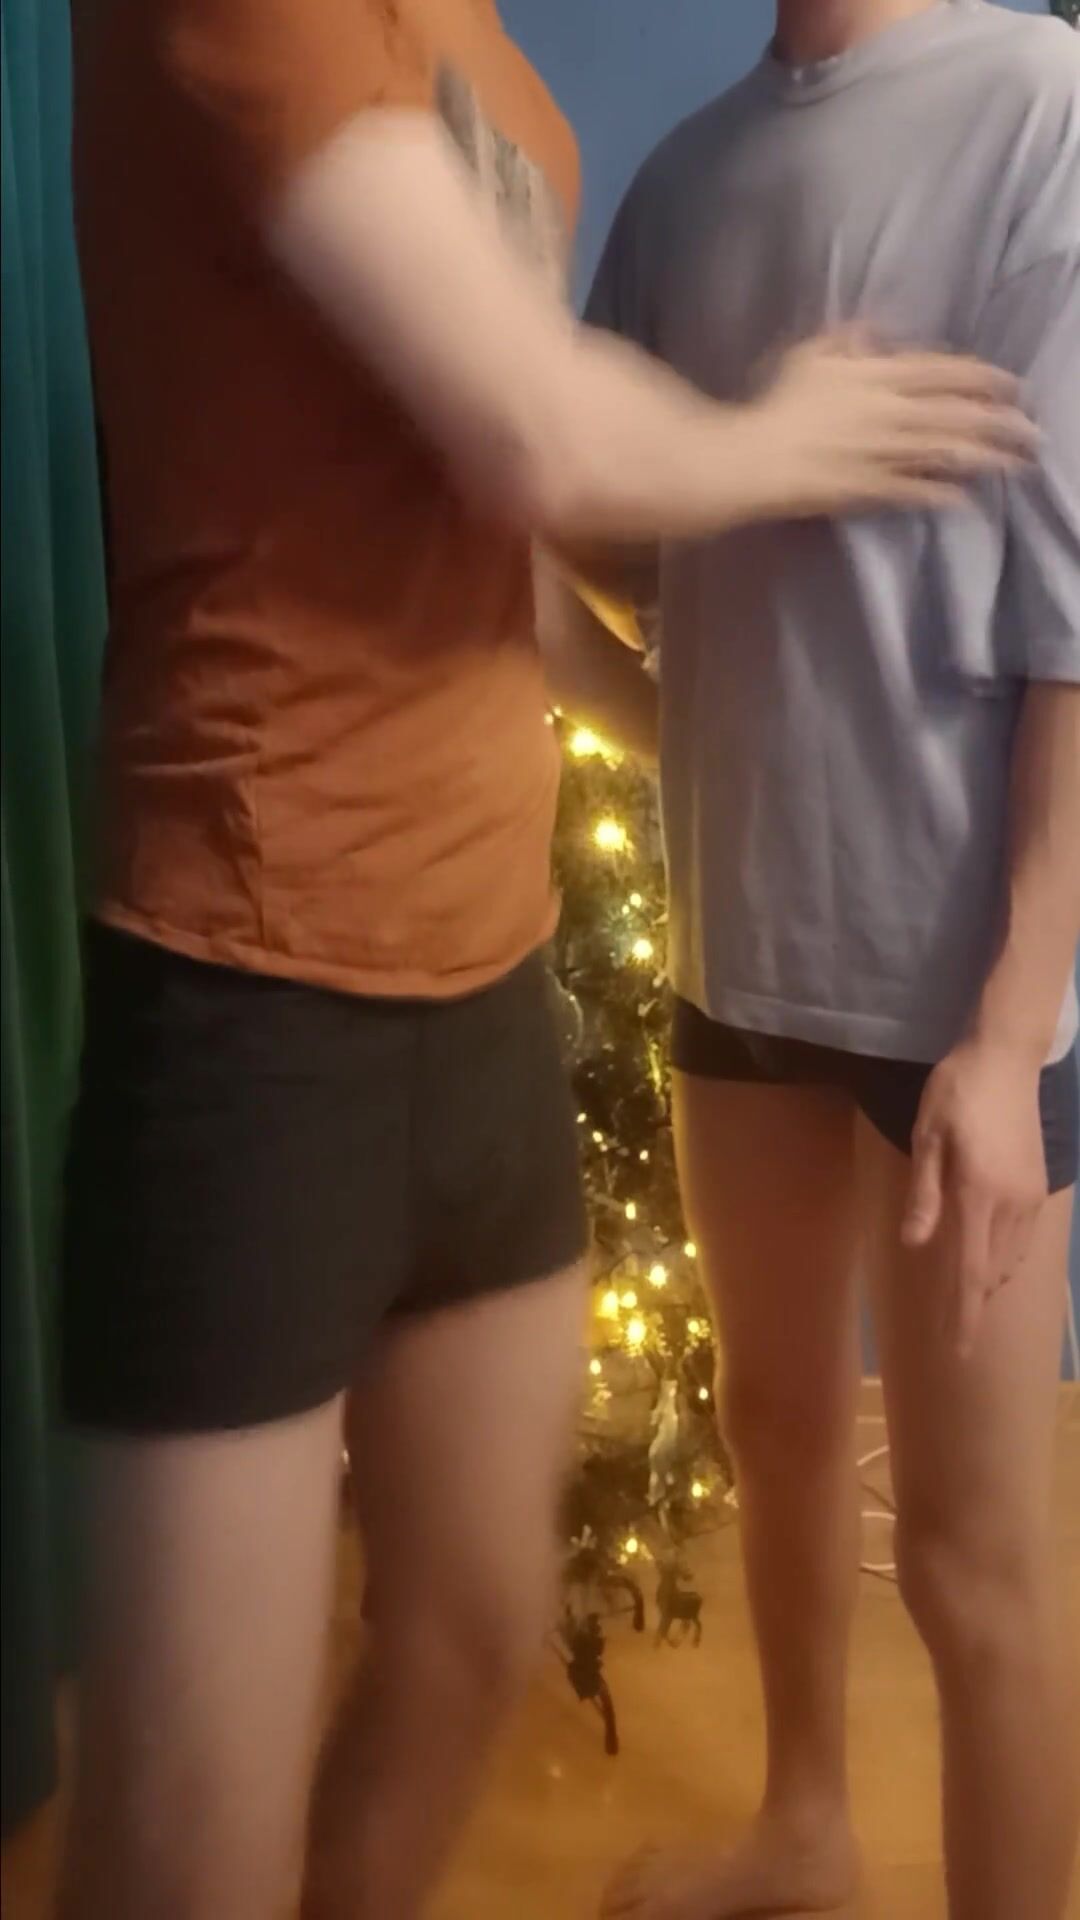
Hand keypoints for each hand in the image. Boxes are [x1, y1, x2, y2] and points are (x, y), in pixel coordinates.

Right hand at [757, 334, 1038, 518]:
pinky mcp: (870, 489)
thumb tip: (874, 333)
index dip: (983, 377)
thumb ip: (847, 340)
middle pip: (959, 415)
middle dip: (1000, 421)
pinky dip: (943, 494)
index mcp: (880, 376)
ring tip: (1015, 463)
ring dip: (986, 458)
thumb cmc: (778, 402)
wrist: (757, 458)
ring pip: (947, 453)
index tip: (1012, 383)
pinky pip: (916, 491)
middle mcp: (892, 413)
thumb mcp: (811, 354)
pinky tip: (965, 499)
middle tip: (1030, 429)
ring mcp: (884, 454)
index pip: (945, 373)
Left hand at [901, 1038, 1047, 1357]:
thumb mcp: (926, 1138)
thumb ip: (924, 1194)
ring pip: (1010, 1258)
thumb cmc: (956, 1092)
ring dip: (987, 1282)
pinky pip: (1021, 1238)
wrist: (1006, 1058)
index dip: (963, 1314)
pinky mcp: (1037, 1185)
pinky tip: (987, 1257)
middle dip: (973, 1306)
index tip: (958, 1352)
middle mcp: (1011, 1204)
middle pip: (992, 1272)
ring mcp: (1029, 1196)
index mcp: (979, 1195)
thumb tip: (915, 1244)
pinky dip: (1002, 1258)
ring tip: (966, 1301)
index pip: (969, 1270)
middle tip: (953, 1335)